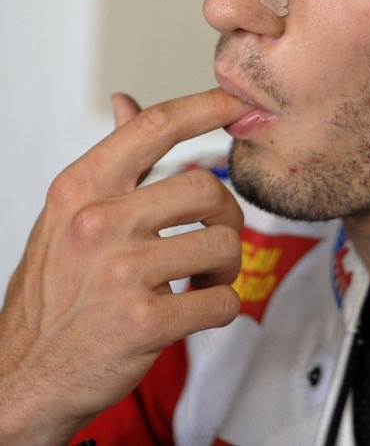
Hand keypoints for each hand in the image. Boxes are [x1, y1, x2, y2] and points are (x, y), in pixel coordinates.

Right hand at [0, 88, 245, 444]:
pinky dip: (222, 307)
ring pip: (222, 244)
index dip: (205, 106)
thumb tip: (126, 102)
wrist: (25, 377)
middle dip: (226, 213)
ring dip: (226, 267)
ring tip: (202, 279)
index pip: (155, 127)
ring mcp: (121, 273)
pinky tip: (197, 310)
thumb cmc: (54, 289)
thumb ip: (110, 159)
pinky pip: (222, 301)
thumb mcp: (68, 214)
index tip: (237, 101)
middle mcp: (98, 223)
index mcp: (81, 188)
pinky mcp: (144, 323)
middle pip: (206, 186)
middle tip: (213, 235)